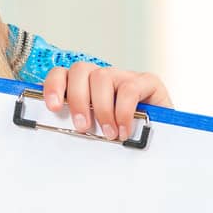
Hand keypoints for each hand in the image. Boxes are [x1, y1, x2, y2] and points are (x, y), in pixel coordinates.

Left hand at [40, 62, 172, 141]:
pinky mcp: (147, 82)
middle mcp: (103, 77)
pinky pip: (130, 88)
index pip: (62, 73)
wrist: (159, 141)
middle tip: (82, 127)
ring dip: (102, 108)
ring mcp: (124, 76)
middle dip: (77, 99)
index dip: (54, 86)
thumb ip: (79, 124)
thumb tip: (57, 130)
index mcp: (84, 86)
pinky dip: (123, 112)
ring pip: (103, 77)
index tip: (52, 107)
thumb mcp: (95, 131)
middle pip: (81, 70)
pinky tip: (124, 129)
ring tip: (108, 133)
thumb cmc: (121, 137)